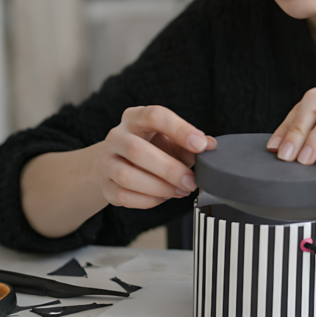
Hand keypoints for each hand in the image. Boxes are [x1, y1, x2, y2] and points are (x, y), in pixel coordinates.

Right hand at [95, 105, 215, 209]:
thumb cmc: (150, 148)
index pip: (155, 116)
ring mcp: (107, 160)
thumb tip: (210, 145)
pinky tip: (163, 197)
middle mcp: (117, 136)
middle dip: (169, 169)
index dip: (180, 129)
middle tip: (191, 181)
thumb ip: (191, 143)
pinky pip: (124, 196)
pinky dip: (148, 200)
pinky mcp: (105, 184)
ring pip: (127, 176)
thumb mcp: (171, 140)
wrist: (116, 163)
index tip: (200, 145)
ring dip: (159, 187)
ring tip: (180, 191)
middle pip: (137, 150)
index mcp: (136, 118)